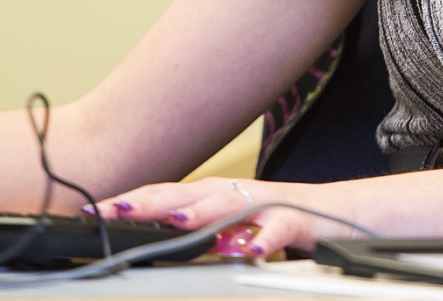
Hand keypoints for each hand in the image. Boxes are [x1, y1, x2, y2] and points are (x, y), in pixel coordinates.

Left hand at [97, 176, 358, 256]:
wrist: (350, 214)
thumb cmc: (288, 223)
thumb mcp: (236, 229)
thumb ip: (202, 234)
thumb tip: (160, 241)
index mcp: (219, 196)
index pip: (166, 195)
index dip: (129, 201)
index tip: (92, 211)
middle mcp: (239, 194)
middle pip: (188, 193)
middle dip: (148, 202)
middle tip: (111, 210)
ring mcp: (269, 205)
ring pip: (231, 204)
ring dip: (201, 212)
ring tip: (174, 222)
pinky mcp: (300, 221)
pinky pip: (282, 229)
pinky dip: (265, 239)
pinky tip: (251, 250)